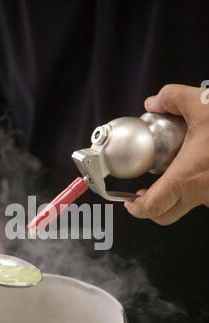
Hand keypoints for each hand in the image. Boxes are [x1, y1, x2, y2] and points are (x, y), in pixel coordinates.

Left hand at [124, 84, 208, 224]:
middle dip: (150, 209)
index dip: (136, 209)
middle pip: (165, 216)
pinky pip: (202, 197)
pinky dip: (193, 189)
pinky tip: (196, 169)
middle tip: (143, 195)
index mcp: (186, 177)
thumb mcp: (203, 104)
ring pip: (185, 207)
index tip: (129, 202)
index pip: (152, 208)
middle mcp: (199, 193)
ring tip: (170, 175)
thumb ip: (173, 97)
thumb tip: (155, 101)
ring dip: (173, 197)